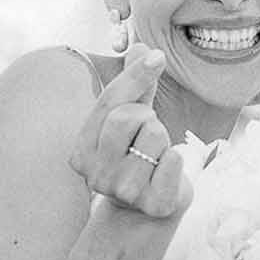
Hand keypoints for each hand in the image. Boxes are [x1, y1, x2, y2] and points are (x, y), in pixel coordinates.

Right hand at [68, 42, 191, 216]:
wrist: (148, 212)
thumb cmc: (137, 157)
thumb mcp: (132, 119)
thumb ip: (135, 86)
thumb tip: (141, 47)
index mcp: (82, 150)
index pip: (108, 103)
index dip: (134, 75)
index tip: (157, 56)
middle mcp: (96, 175)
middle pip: (127, 116)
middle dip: (147, 115)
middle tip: (148, 133)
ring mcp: (124, 192)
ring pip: (154, 135)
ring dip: (163, 140)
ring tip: (155, 157)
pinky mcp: (154, 205)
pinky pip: (174, 161)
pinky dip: (176, 161)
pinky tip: (165, 175)